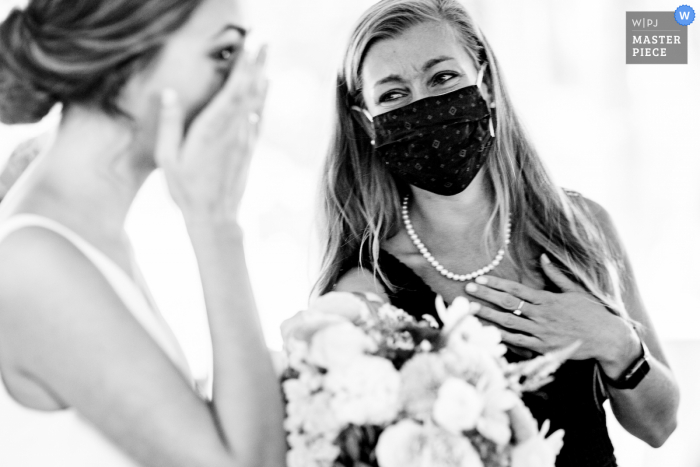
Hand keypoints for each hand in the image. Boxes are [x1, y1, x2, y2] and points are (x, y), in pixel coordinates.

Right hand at [155, 45, 268, 223]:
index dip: (241, 68)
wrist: (215, 216)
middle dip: (256, 65)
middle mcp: (232, 131)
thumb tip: (170, 94)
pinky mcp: (248, 149)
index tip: (248, 48)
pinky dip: (262, 99)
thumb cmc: (186, 189)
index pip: (231, 91)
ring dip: (261, 77)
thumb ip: (169, 125)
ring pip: (255, 102)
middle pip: (248, 91)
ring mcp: (243, 140)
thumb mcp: (168, 159)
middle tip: (264, 42)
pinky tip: (265, 88)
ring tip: (266, 57)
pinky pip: (258, 117)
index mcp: (212, 129)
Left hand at [465, 254, 636, 366]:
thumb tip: (543, 257)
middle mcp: (542, 315)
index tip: (480, 278)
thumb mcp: (576, 290)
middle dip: (486, 295)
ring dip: (488, 315)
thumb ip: (556, 275)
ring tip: (471, 309)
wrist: (608, 339)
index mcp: (548, 299)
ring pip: (508, 322)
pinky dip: (501, 337)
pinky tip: (486, 332)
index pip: (516, 289)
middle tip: (467, 289)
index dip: (496, 283)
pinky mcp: (544, 348)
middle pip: (507, 303)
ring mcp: (542, 332)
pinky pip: (518, 342)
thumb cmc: (593, 313)